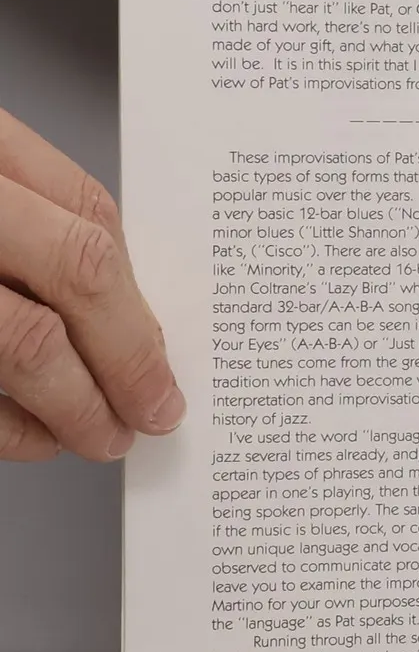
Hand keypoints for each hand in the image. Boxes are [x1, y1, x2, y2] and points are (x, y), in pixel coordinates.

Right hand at [0, 106, 183, 460]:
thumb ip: (36, 225)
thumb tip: (123, 305)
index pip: (90, 214)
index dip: (137, 292)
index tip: (169, 346)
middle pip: (78, 274)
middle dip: (130, 356)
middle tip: (158, 409)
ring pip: (24, 346)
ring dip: (76, 407)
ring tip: (102, 436)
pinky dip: (8, 427)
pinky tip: (34, 437)